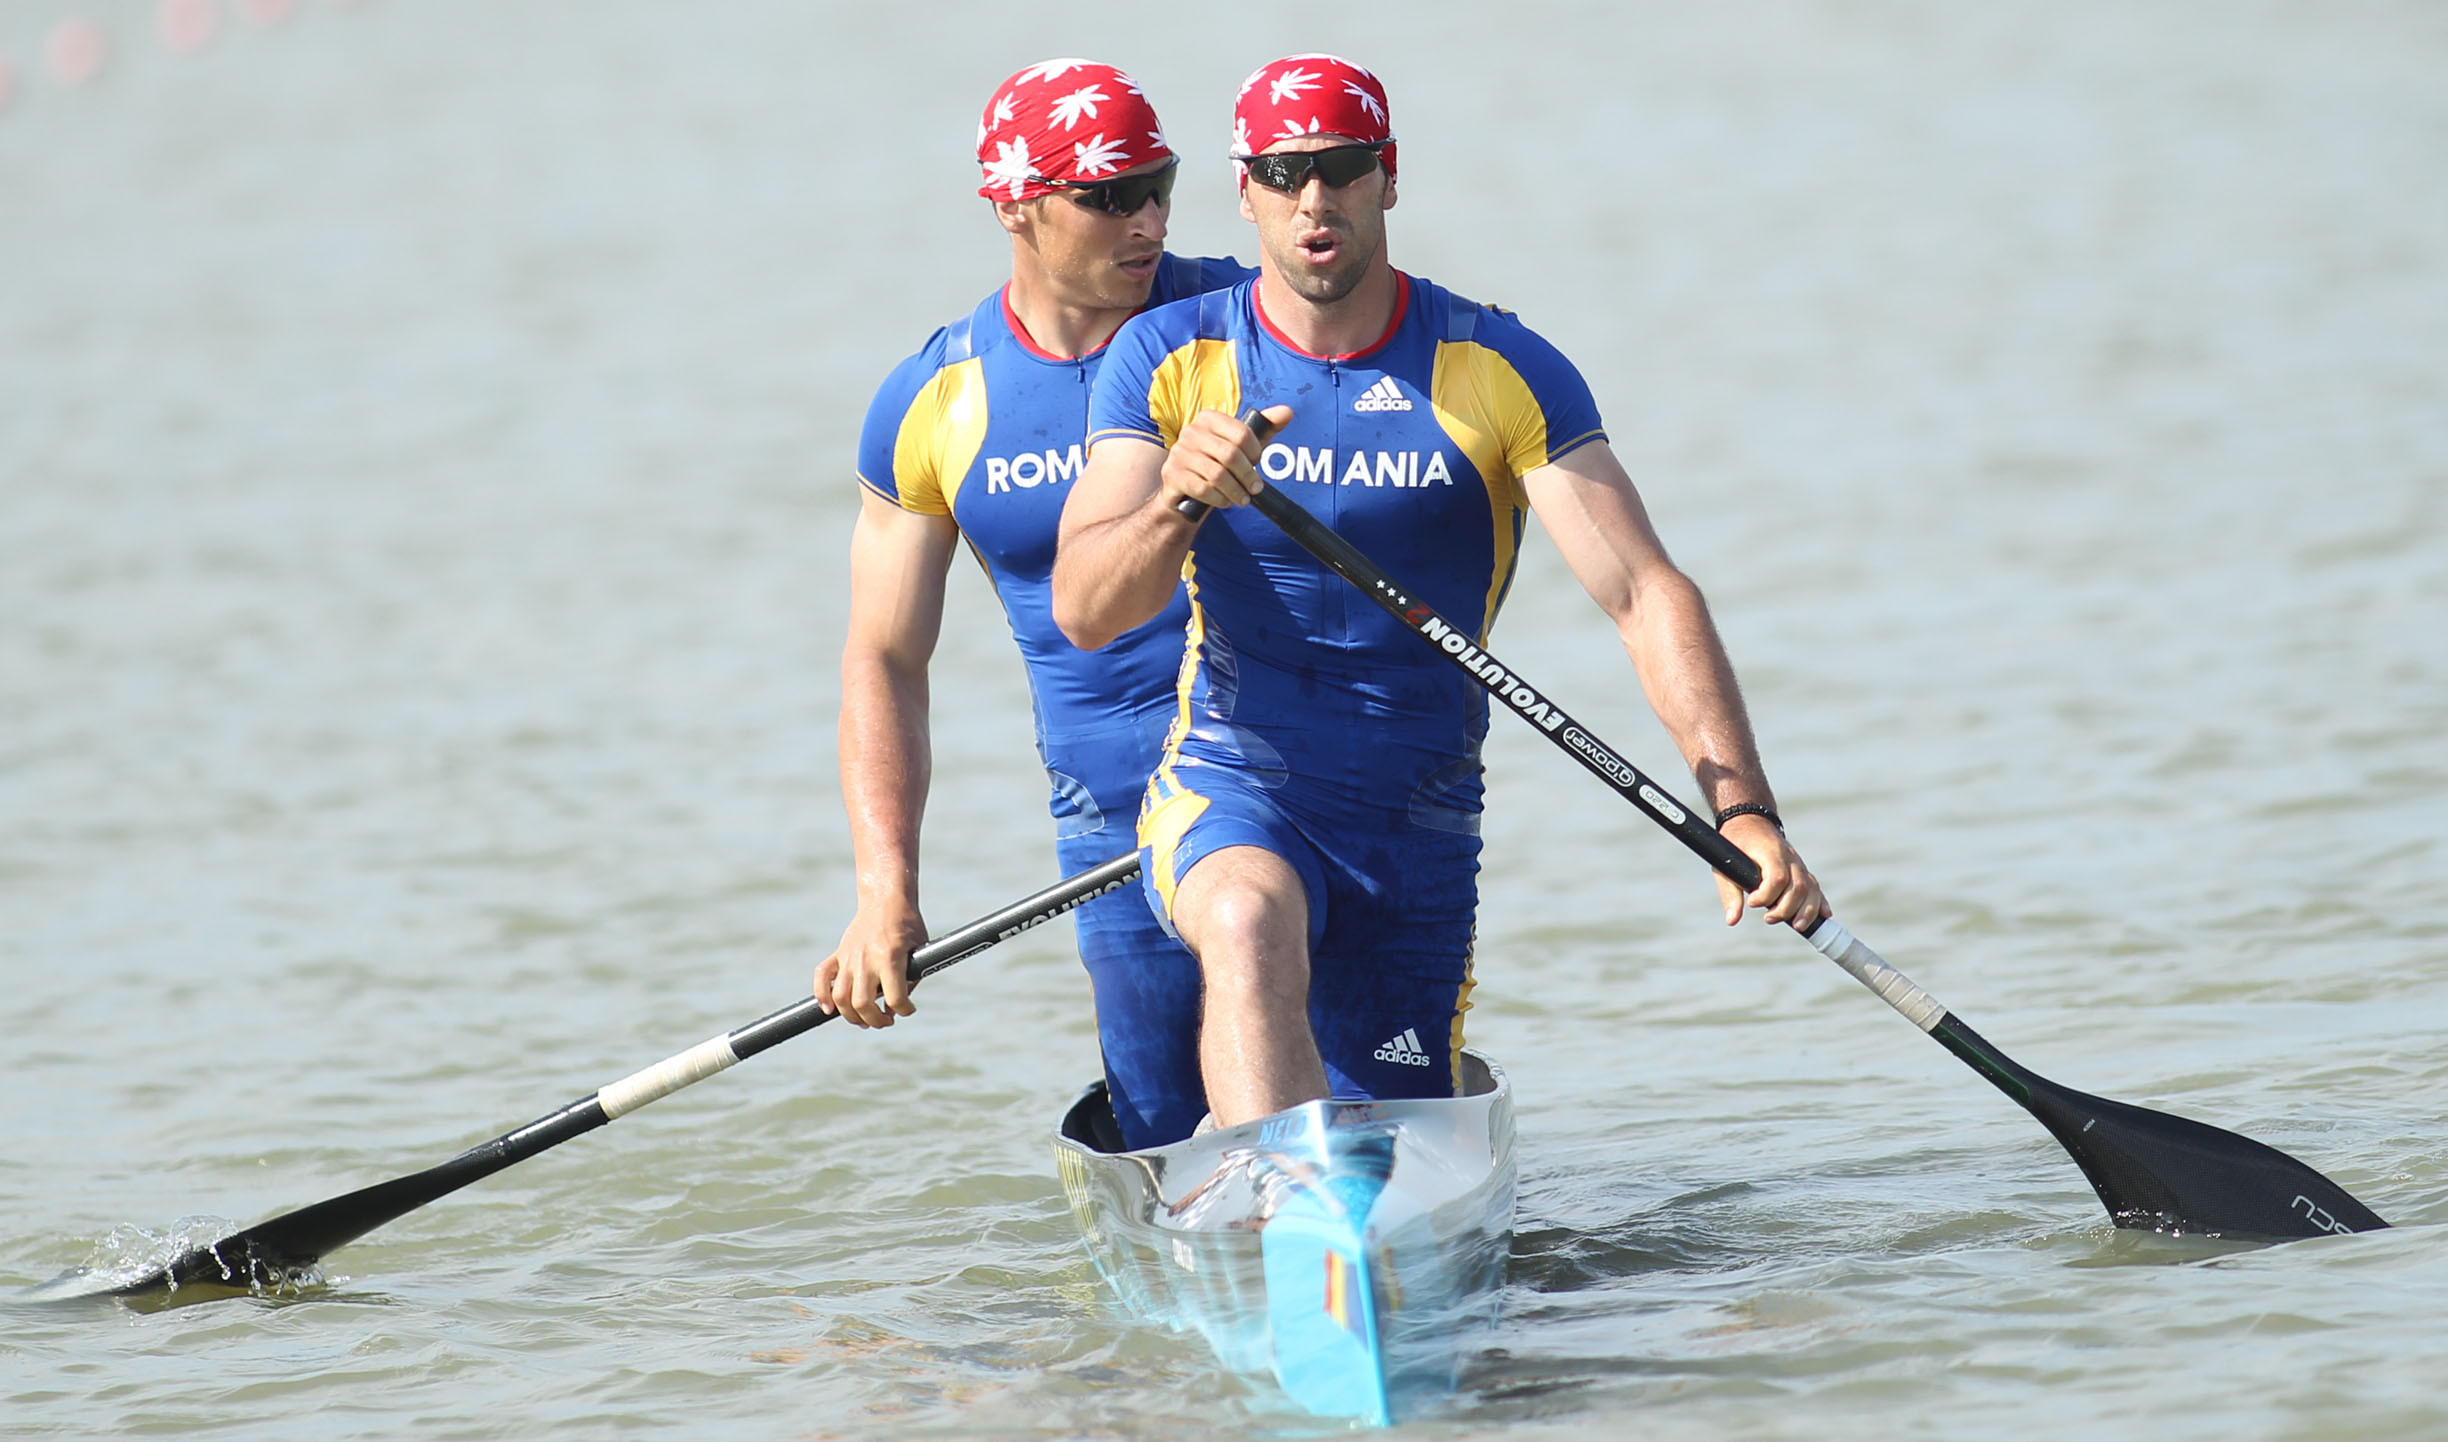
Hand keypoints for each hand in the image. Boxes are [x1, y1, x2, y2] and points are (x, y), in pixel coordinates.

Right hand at [813, 899, 924, 1027]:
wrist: (885, 900)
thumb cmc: (907, 925)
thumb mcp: (919, 950)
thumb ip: (910, 980)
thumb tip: (893, 1009)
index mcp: (890, 957)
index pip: (895, 997)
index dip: (905, 1010)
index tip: (908, 1010)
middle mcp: (866, 959)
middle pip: (862, 1003)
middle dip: (876, 1020)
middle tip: (885, 1021)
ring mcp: (848, 957)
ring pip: (840, 997)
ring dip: (851, 1015)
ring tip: (864, 1020)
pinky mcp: (838, 954)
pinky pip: (821, 977)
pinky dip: (821, 995)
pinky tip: (828, 1009)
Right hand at [1158, 405, 1293, 513]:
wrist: (1185, 490)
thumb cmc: (1219, 464)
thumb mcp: (1243, 445)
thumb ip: (1265, 428)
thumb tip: (1287, 412)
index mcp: (1209, 418)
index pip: (1241, 433)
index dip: (1255, 452)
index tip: (1257, 463)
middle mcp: (1191, 431)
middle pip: (1231, 455)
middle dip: (1248, 476)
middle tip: (1255, 489)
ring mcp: (1179, 453)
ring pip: (1217, 475)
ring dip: (1235, 492)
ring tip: (1242, 498)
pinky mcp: (1172, 474)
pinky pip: (1203, 489)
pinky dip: (1219, 499)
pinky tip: (1224, 501)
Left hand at [1712, 815, 1830, 931]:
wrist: (1750, 822)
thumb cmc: (1736, 844)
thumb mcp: (1725, 866)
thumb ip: (1730, 893)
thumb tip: (1732, 920)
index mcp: (1770, 851)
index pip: (1777, 877)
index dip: (1766, 895)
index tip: (1751, 903)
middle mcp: (1789, 856)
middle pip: (1797, 886)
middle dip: (1785, 908)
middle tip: (1767, 918)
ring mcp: (1798, 863)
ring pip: (1811, 888)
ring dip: (1807, 910)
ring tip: (1796, 926)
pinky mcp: (1802, 870)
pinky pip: (1815, 886)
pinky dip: (1820, 902)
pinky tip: (1825, 916)